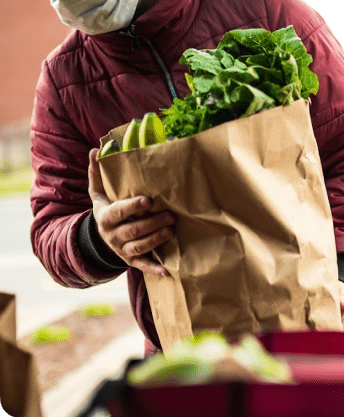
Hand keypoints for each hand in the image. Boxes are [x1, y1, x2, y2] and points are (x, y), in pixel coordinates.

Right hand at [88, 148, 174, 276]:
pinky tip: (167, 270)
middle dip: (152, 223)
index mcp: (105, 216)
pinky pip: (142, 266)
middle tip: (170, 216)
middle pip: (132, 230)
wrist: (100, 235)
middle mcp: (112, 235)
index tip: (148, 201)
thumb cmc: (106, 207)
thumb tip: (95, 150)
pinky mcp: (130, 260)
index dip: (133, 207)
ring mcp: (121, 249)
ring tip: (171, 231)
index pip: (119, 212)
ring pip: (139, 247)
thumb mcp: (98, 191)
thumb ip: (97, 172)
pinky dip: (154, 269)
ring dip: (155, 240)